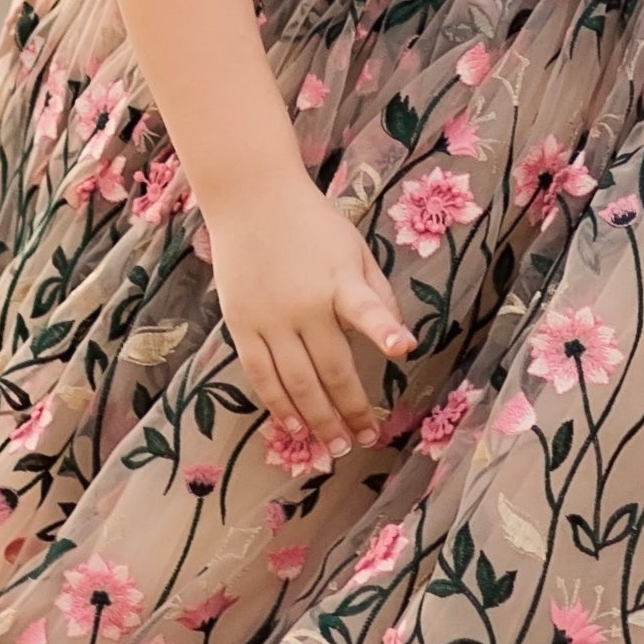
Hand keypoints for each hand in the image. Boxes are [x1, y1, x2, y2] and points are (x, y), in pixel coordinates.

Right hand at [207, 172, 414, 462]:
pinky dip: (277, 406)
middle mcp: (305, 304)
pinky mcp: (242, 325)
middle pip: (331, 369)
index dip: (383, 329)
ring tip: (333, 447)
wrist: (250, 197)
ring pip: (295, 383)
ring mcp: (270, 318)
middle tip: (364, 438)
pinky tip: (292, 428)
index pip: (365, 306)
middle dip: (351, 409)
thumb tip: (396, 340)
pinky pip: (260, 375)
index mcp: (339, 280)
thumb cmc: (311, 224)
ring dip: (317, 420)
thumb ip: (375, 293)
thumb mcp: (354, 248)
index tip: (402, 349)